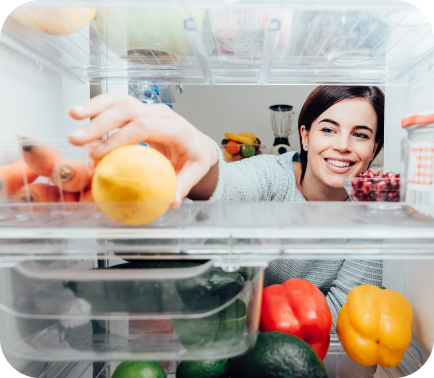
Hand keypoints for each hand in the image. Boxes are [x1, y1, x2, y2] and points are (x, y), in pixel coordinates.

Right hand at [68, 92, 217, 203]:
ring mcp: (150, 109)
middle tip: (77, 139)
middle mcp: (161, 114)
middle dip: (100, 122)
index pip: (143, 127)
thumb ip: (182, 186)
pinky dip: (98, 106)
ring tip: (73, 115)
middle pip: (128, 109)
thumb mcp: (194, 172)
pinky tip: (81, 113)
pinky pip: (117, 102)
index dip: (118, 138)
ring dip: (95, 106)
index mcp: (175, 128)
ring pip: (120, 100)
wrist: (197, 143)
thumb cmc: (194, 157)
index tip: (98, 154)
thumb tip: (171, 202)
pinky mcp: (140, 109)